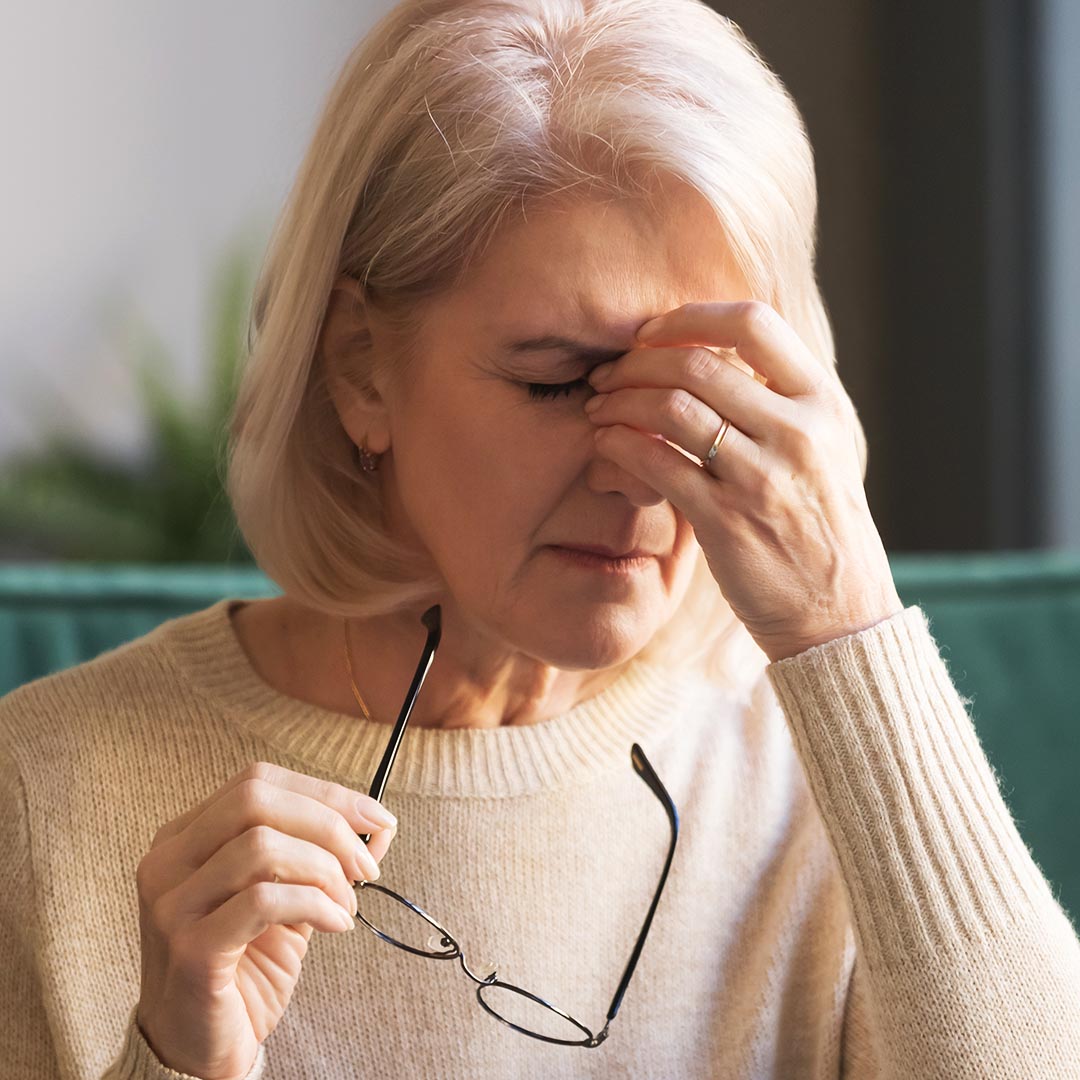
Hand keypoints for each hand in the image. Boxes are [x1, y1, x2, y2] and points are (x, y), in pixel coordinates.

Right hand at [135, 761, 396, 1079]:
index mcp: (186, 837)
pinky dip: (315, 905)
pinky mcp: (189, 948)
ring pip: (261, 846)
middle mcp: (168, 860)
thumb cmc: (245, 967)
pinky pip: (263, 900)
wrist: (199, 1049)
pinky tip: (336, 925)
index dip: (325, 792)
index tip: (377, 818)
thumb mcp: (289, 898)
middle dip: (328, 824)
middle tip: (366, 865)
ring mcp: (172, 903)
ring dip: (325, 870)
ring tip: (346, 905)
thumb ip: (323, 856)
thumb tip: (380, 825)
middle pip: (256, 800)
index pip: (258, 781)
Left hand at [585, 300, 903, 662]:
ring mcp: (763, 477)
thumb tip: (708, 354)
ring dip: (620, 401)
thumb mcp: (824, 450)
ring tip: (598, 409)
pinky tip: (606, 447)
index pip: (753, 324)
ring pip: (673, 408)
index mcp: (823, 403)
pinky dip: (620, 446)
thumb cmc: (820, 526)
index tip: (651, 333)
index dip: (690, 318)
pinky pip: (657, 464)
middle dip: (637, 362)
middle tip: (606, 375)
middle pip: (699, 363)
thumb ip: (779, 401)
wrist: (838, 613)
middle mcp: (798, 432)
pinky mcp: (727, 521)